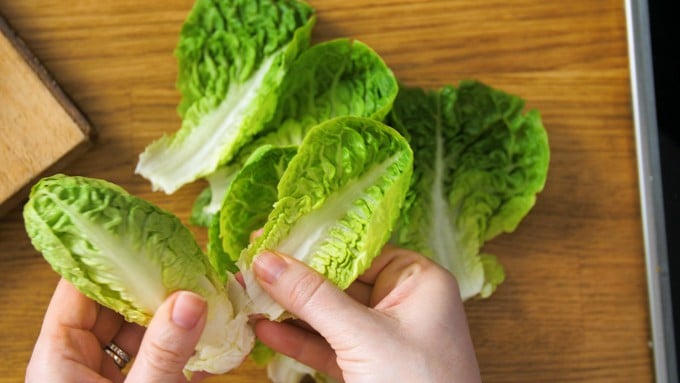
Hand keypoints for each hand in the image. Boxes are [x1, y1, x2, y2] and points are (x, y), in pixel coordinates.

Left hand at [26, 278, 208, 382]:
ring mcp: (105, 379)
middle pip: (116, 308)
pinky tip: (214, 342)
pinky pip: (157, 362)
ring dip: (176, 322)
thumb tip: (191, 300)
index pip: (79, 288)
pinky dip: (184, 354)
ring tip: (210, 303)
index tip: (146, 238)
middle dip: (156, 290)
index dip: (112, 260)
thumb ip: (161, 353)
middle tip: (192, 271)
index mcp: (58, 357)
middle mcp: (79, 363)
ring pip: (141, 334)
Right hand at [252, 245, 481, 382]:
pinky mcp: (368, 366)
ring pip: (329, 315)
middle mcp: (402, 302)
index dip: (311, 243)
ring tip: (248, 296)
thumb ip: (313, 297)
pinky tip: (265, 330)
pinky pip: (328, 345)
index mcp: (418, 280)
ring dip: (288, 310)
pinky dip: (298, 340)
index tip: (269, 236)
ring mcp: (384, 337)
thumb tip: (267, 261)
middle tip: (249, 267)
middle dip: (292, 279)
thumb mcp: (363, 336)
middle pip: (338, 280)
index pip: (357, 249)